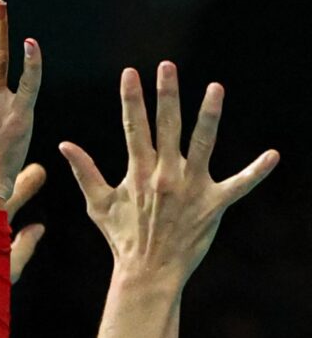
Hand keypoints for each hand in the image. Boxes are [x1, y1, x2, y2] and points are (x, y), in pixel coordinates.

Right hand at [59, 62, 279, 286]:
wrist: (149, 272)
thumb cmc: (122, 238)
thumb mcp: (98, 203)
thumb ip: (84, 171)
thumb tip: (63, 145)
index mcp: (138, 171)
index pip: (133, 126)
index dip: (131, 97)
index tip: (130, 72)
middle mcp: (165, 174)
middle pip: (167, 125)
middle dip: (166, 93)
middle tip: (167, 65)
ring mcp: (192, 187)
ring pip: (203, 143)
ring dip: (209, 114)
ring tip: (215, 88)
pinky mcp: (215, 205)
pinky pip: (240, 185)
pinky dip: (257, 171)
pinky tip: (273, 155)